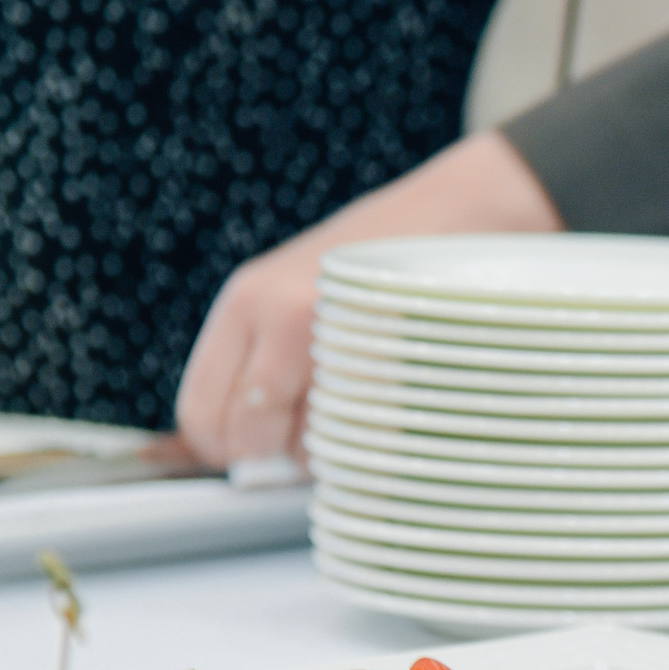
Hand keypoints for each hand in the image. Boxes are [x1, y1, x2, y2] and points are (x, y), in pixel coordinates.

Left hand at [175, 131, 563, 465]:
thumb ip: (270, 358)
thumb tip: (258, 453)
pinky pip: (353, 431)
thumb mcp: (307, 292)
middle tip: (309, 455)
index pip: (199, 412)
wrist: (469, 206)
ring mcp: (324, 326)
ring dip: (326, 455)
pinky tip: (387, 415)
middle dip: (273, 463)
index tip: (261, 461)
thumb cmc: (393, 259)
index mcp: (245, 301)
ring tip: (360, 423)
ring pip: (297, 444)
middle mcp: (270, 311)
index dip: (230, 451)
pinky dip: (365, 443)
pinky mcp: (376, 342)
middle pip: (241, 436)